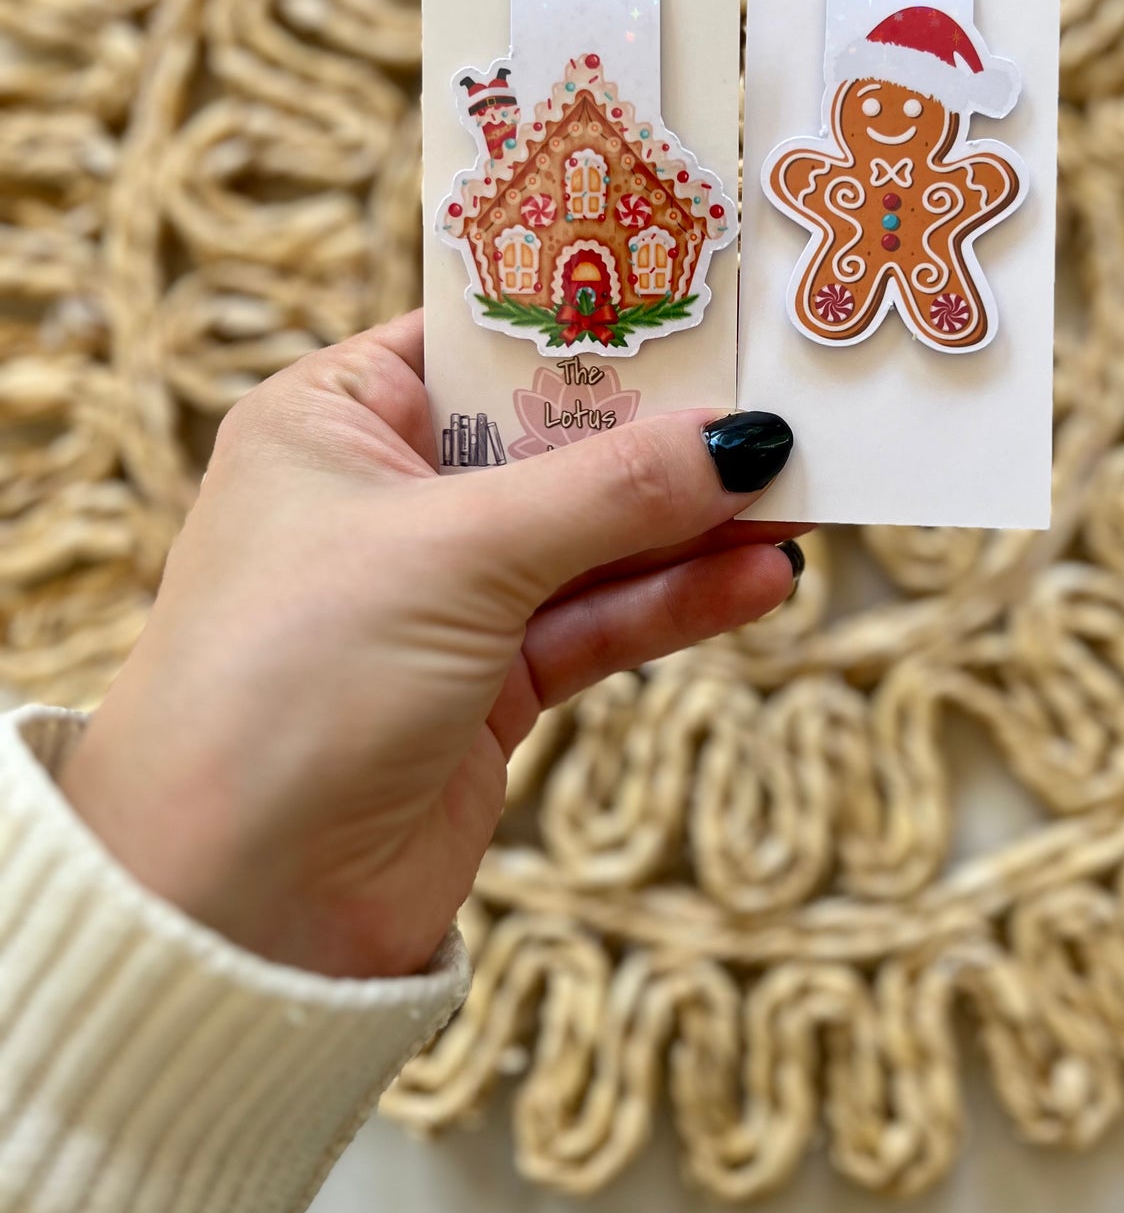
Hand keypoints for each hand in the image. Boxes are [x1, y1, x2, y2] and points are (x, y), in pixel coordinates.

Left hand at [60, 312, 799, 977]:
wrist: (229, 911)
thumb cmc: (292, 681)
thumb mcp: (456, 554)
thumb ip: (608, 490)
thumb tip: (743, 435)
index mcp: (335, 421)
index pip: (483, 339)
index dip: (594, 322)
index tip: (709, 301)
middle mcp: (387, 497)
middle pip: (554, 439)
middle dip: (666, 433)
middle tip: (787, 409)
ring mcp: (441, 596)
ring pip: (593, 537)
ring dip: (692, 525)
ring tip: (805, 498)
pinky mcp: (488, 687)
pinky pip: (600, 622)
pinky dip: (676, 602)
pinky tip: (758, 580)